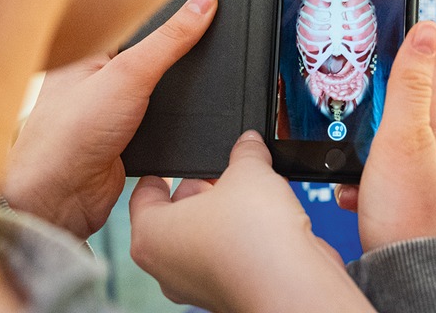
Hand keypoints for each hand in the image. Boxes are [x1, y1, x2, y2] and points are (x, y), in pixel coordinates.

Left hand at [0, 0, 216, 238]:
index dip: (172, 8)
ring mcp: (117, 107)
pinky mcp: (131, 136)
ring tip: (205, 73)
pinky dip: (181, 116)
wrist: (60, 200)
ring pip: (162, 86)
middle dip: (181, 51)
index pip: (140, 17)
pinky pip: (165, 117)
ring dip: (180, 88)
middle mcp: (102, 75)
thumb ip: (170, 38)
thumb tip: (204, 1)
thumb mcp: (129, 73)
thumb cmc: (69, 135)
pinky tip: (193, 111)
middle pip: (155, 52)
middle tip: (215, 33)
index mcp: (91, 48)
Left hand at [128, 131, 371, 311]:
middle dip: (202, 190)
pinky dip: (240, 237)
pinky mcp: (225, 292)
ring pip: (201, 238)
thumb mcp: (248, 171)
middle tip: (225, 171)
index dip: (163, 171)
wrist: (291, 283)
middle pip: (175, 216)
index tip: (176, 161)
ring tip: (251, 192)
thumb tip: (249, 143)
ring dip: (223, 214)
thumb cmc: (253, 237)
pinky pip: (225, 256)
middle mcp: (166, 266)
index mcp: (151, 236)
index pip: (143, 194)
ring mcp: (195, 284)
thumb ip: (245, 151)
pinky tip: (265, 219)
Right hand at [333, 21, 435, 251]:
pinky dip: (362, 171)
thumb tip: (428, 29)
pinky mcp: (410, 192)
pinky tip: (351, 185)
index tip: (379, 38)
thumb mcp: (404, 136)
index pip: (435, 64)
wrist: (407, 274)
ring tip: (347, 146)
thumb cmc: (408, 211)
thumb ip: (412, 83)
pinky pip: (382, 167)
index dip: (408, 46)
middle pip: (410, 97)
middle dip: (379, 93)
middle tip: (353, 92)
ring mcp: (428, 168)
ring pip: (391, 133)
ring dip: (365, 136)